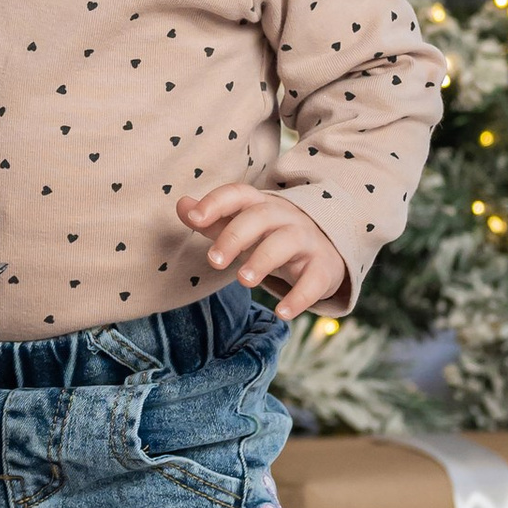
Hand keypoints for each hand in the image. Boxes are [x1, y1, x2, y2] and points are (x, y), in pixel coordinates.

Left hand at [177, 184, 348, 322]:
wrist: (325, 247)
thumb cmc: (270, 236)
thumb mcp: (242, 226)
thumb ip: (212, 220)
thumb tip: (182, 205)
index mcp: (260, 204)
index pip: (238, 194)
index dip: (216, 203)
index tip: (195, 218)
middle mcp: (285, 217)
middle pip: (260, 217)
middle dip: (235, 237)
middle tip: (213, 262)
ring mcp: (307, 240)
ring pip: (287, 242)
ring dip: (263, 260)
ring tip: (243, 281)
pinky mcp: (324, 267)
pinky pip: (314, 280)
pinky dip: (299, 297)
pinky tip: (282, 313)